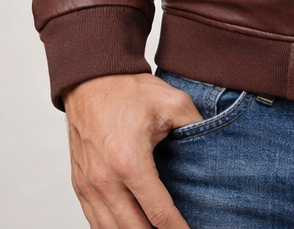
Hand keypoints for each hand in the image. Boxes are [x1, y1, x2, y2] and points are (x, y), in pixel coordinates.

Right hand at [62, 72, 203, 228]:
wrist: (91, 80)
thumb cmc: (129, 90)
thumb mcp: (172, 102)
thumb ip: (197, 126)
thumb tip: (214, 146)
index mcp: (130, 163)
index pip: (158, 212)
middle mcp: (105, 180)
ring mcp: (89, 186)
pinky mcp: (79, 185)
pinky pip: (94, 221)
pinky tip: (130, 228)